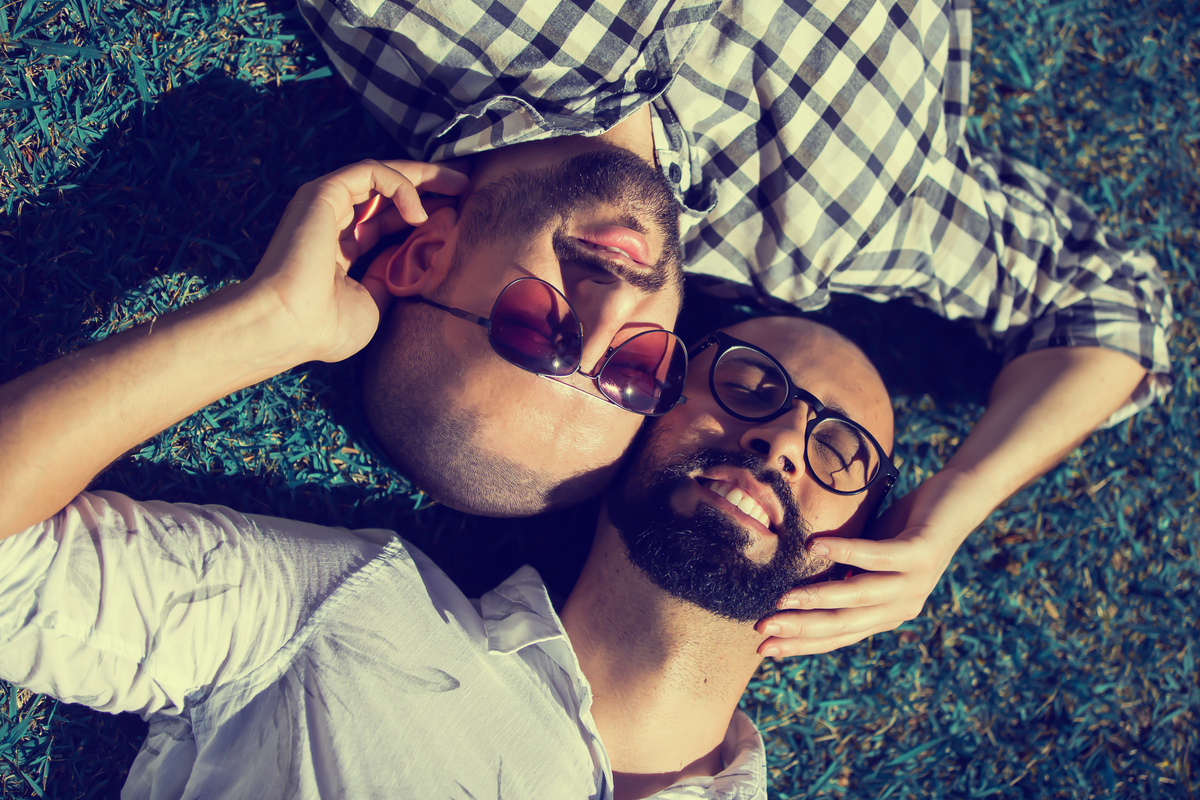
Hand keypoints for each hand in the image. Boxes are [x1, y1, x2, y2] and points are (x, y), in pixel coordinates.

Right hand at [245, 159, 468, 363]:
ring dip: (423, 176)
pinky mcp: (323, 193)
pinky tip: (420, 214)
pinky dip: (400, 184)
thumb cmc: (324, 327)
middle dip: (430, 185)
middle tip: (467, 185)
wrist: (288, 326)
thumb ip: (389, 278)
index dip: (422, 216)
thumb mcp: (373, 304)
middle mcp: (332, 223)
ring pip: (381, 175)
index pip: (386, 222)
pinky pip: (370, 172)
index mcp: (340, 250)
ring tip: (460, 185)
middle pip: (388, 193)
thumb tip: (411, 260)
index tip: (457, 217)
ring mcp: (326, 206)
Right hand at [756, 468, 980, 656]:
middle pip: (844, 624)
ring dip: (817, 598)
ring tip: (783, 598)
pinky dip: (846, 553)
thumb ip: (842, 575)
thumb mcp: (869, 559)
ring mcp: (914, 582)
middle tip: (763, 629)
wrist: (958, 502)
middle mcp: (902, 606)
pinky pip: (878, 557)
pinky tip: (816, 547)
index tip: (764, 647)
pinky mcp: (921, 554)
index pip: (838, 636)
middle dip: (800, 629)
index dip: (801, 644)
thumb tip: (794, 580)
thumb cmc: (905, 528)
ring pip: (859, 596)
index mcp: (886, 613)